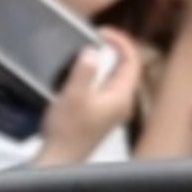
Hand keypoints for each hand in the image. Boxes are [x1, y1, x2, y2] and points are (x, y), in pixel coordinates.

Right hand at [36, 31, 142, 165]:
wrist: (60, 158)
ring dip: (105, 60)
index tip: (102, 32)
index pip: (132, 61)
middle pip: (126, 67)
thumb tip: (92, 52)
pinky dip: (98, 72)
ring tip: (89, 47)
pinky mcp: (101, 114)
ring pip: (116, 76)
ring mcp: (112, 109)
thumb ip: (85, 70)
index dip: (121, 42)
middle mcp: (122, 103)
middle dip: (114, 48)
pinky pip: (106, 85)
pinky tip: (83, 69)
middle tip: (96, 36)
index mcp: (121, 97)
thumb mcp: (74, 95)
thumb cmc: (67, 131)